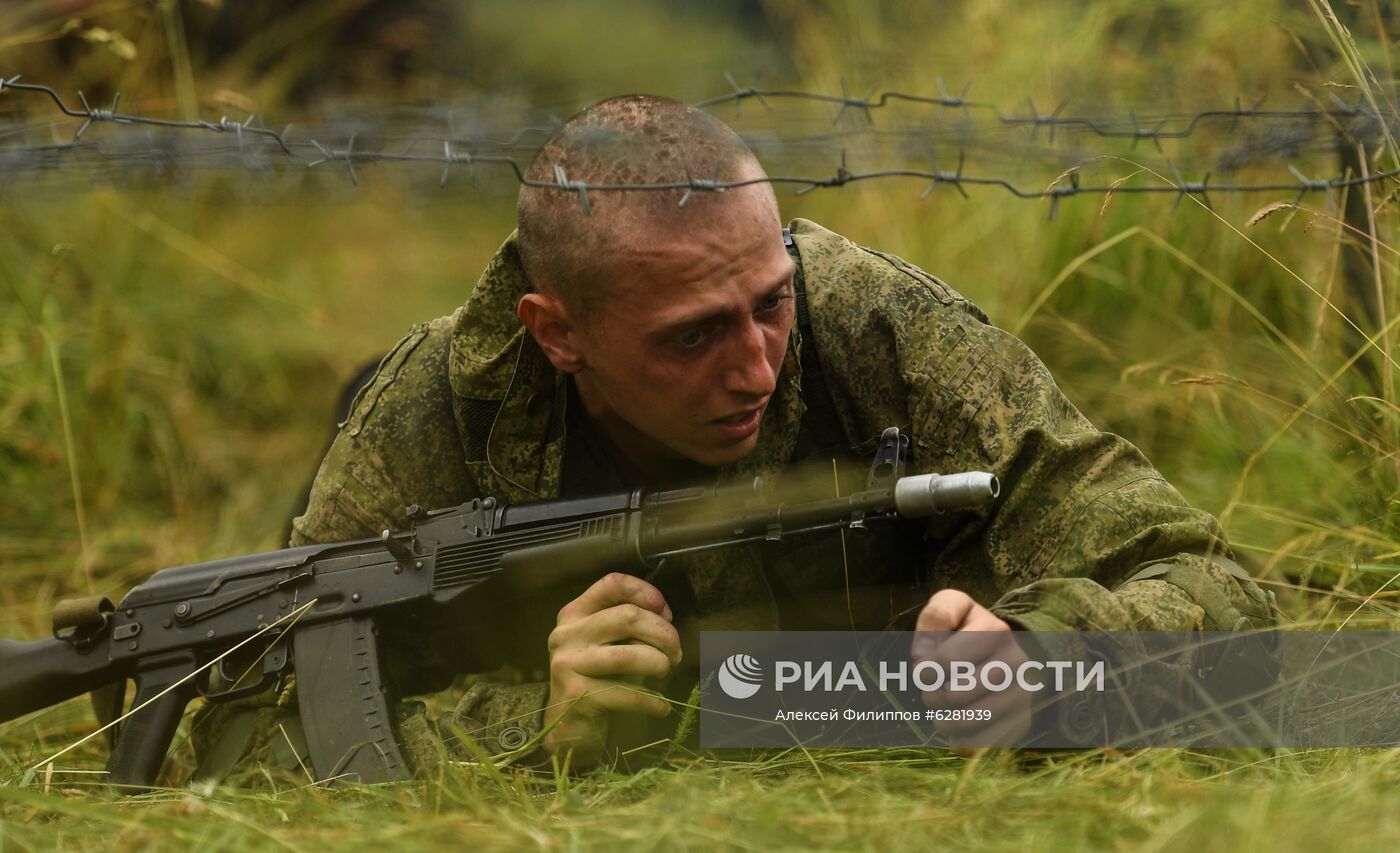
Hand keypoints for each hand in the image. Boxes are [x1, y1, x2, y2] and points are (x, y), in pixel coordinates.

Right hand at [542, 572, 681, 767]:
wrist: (568, 729)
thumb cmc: (598, 680)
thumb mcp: (610, 646)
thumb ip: (631, 628)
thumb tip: (665, 615)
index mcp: (574, 614)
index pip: (611, 584)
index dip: (643, 591)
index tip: (665, 610)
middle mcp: (567, 635)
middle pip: (627, 617)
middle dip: (663, 633)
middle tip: (676, 652)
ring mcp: (568, 665)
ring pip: (628, 654)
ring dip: (659, 663)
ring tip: (666, 673)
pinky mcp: (577, 696)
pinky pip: (627, 693)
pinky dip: (653, 701)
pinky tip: (661, 706)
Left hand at [911, 589, 1032, 747]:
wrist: (999, 650)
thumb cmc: (964, 628)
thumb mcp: (950, 606)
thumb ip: (936, 617)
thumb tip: (926, 655)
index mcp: (996, 630)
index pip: (946, 662)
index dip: (925, 670)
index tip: (925, 668)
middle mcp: (1017, 661)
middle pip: (955, 695)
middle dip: (933, 696)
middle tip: (934, 690)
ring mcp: (1023, 694)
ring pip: (968, 723)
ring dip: (943, 722)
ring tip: (942, 710)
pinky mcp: (1022, 722)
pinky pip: (982, 745)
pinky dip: (961, 741)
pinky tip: (957, 728)